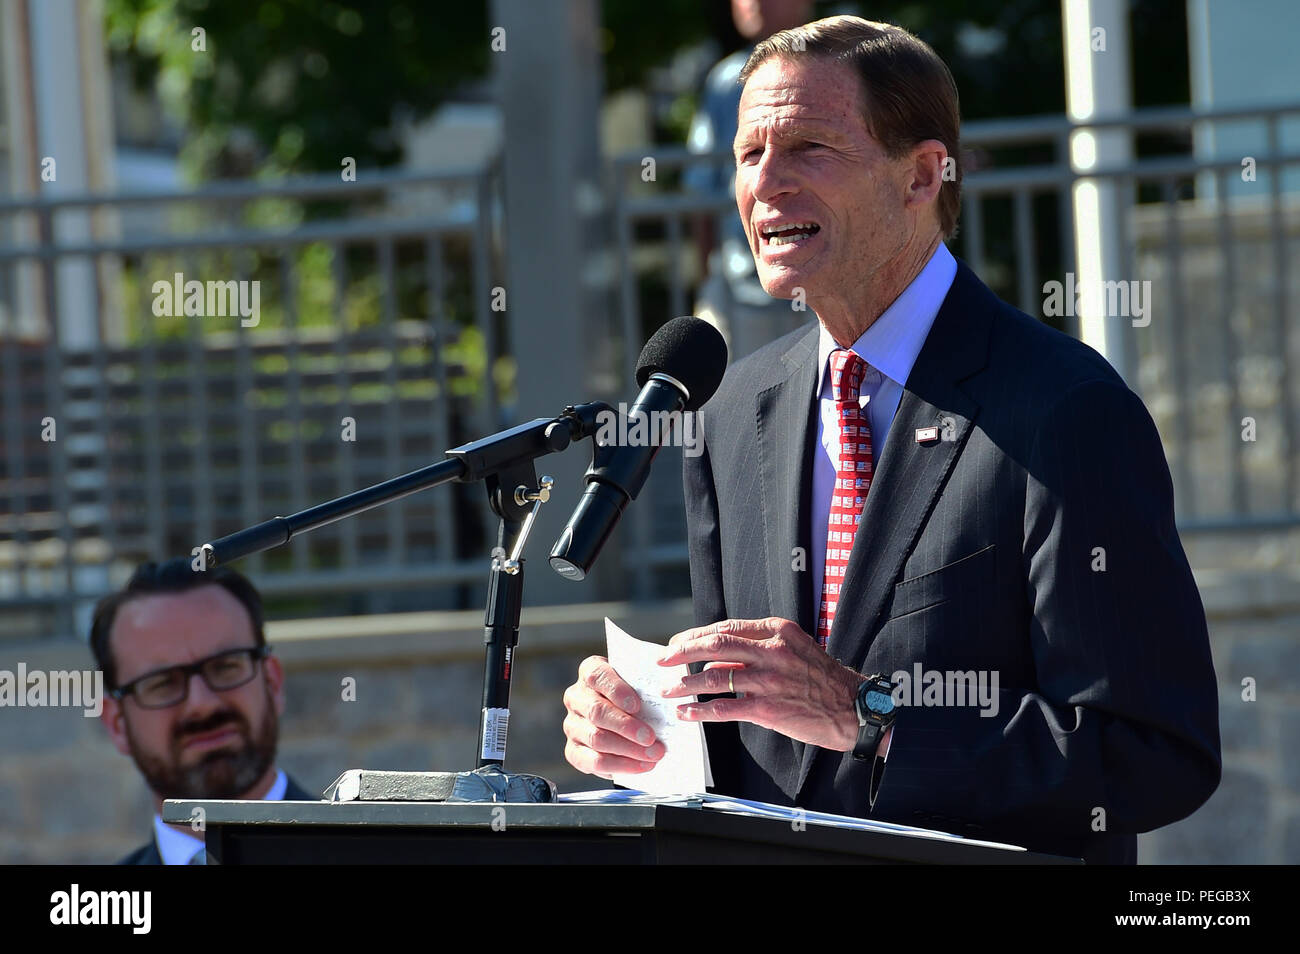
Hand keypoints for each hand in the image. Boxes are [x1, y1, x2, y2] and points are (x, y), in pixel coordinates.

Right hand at [562, 655, 666, 779]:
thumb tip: (665, 706)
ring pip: (596, 738)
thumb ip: (645, 690)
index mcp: (590, 671)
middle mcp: (576, 697)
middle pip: (597, 711)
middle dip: (626, 727)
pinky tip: (639, 766)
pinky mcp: (573, 750)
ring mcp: (572, 724)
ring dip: (627, 750)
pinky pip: (593, 761)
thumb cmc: (634, 696)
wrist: (622, 718)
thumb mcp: (638, 686)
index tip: (637, 705)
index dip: (617, 690)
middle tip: (650, 737)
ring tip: (652, 755)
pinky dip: (619, 765)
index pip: (597, 676)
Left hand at [659, 617, 865, 750]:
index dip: (695, 635)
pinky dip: (701, 711)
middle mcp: (771, 651)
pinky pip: (724, 708)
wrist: (853, 708)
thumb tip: (715, 660)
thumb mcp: (793, 649)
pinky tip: (688, 714)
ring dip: (686, 684)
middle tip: (662, 660)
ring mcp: (769, 680)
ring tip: (670, 691)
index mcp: (776, 631)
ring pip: (714, 677)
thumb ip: (755, 650)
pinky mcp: (768, 708)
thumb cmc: (821, 678)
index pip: (726, 627)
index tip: (676, 643)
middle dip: (682, 651)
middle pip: (714, 645)